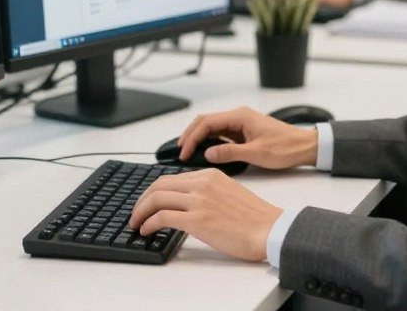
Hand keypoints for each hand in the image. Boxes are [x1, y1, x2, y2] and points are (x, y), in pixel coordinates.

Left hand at [129, 168, 280, 261]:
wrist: (270, 229)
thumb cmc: (255, 217)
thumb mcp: (229, 192)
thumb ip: (208, 191)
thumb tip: (188, 202)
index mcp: (210, 175)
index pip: (172, 177)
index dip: (155, 190)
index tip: (148, 201)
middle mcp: (202, 183)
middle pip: (159, 185)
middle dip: (142, 199)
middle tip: (136, 213)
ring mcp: (199, 200)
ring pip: (157, 198)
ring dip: (140, 212)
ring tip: (136, 223)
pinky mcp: (197, 220)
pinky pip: (162, 217)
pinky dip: (148, 223)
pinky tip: (146, 230)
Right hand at [178, 105, 317, 168]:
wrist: (304, 146)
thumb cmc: (285, 148)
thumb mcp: (257, 153)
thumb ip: (230, 153)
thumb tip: (208, 153)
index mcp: (240, 116)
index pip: (207, 122)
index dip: (192, 137)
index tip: (184, 152)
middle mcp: (238, 116)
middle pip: (205, 121)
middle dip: (190, 135)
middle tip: (180, 152)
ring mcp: (240, 123)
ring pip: (212, 127)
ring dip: (198, 138)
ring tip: (187, 153)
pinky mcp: (243, 131)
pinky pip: (220, 133)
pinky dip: (209, 141)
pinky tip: (204, 152)